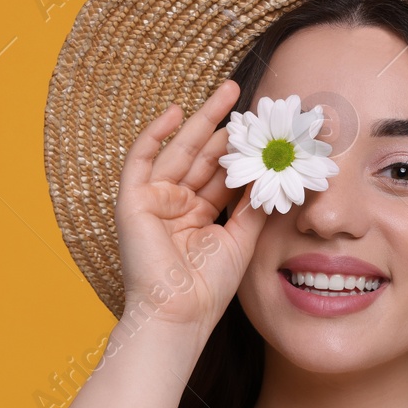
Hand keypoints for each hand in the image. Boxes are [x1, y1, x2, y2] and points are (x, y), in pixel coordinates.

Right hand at [115, 79, 265, 332]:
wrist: (179, 314)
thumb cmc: (208, 288)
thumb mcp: (241, 238)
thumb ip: (254, 203)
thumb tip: (274, 169)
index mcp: (197, 215)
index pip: (221, 173)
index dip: (240, 150)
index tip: (265, 128)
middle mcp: (174, 204)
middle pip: (201, 156)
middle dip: (221, 124)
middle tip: (243, 94)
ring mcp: (153, 201)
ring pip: (178, 152)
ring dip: (199, 121)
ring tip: (227, 94)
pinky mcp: (133, 202)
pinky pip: (140, 160)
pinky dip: (154, 134)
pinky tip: (175, 111)